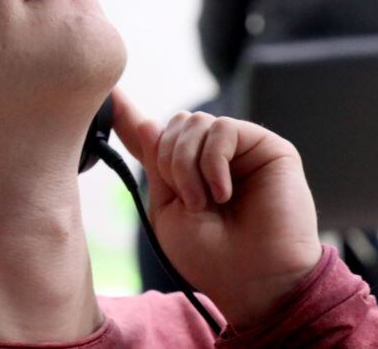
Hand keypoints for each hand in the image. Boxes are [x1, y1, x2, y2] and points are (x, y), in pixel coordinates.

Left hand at [111, 90, 322, 328]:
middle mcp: (213, 156)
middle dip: (167, 159)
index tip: (109, 95)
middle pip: (173, 124)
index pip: (153, 135)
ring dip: (187, 164)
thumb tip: (147, 121)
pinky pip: (223, 128)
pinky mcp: (269, 148)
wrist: (253, 281)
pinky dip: (213, 161)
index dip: (128, 114)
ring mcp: (242, 150)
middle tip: (184, 199)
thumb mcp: (167, 211)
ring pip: (194, 122)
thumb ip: (155, 165)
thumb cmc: (210, 257)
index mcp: (186, 172)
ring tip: (203, 202)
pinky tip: (222, 193)